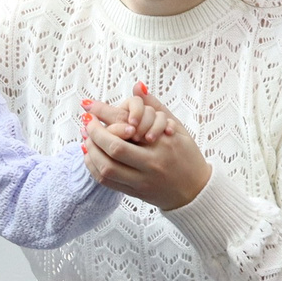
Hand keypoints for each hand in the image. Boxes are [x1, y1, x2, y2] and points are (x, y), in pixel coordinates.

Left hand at [84, 90, 209, 209]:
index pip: (126, 128)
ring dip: (91, 152)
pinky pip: (107, 182)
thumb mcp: (177, 127)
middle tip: (87, 124)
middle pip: (113, 149)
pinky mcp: (135, 193)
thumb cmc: (187, 156)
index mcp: (162, 144)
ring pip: (106, 168)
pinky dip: (94, 168)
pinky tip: (91, 156)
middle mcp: (151, 164)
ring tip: (86, 139)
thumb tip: (137, 87)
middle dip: (94, 134)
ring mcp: (142, 181)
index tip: (92, 110)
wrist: (195, 191)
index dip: (104, 118)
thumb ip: (155, 107)